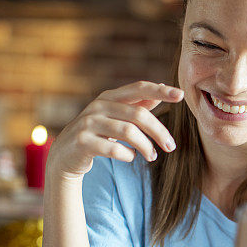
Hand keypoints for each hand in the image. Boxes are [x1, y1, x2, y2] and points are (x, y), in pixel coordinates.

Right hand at [46, 81, 183, 180]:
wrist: (65, 156)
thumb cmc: (97, 134)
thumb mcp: (116, 116)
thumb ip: (137, 104)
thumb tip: (162, 88)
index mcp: (110, 97)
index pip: (139, 88)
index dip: (160, 91)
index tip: (181, 95)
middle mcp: (99, 106)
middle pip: (139, 115)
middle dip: (159, 132)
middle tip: (171, 147)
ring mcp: (88, 122)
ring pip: (128, 132)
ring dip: (146, 147)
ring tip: (152, 156)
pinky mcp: (83, 141)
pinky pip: (114, 148)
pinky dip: (127, 155)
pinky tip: (131, 158)